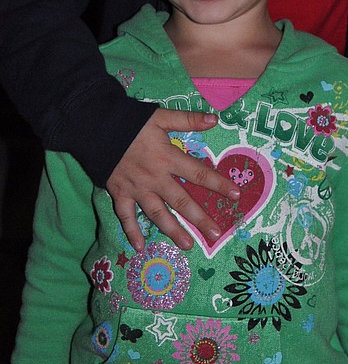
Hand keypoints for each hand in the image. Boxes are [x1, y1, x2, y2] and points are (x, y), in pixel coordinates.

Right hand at [106, 108, 239, 251]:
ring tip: (188, 246)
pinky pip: (126, 216)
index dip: (218, 184)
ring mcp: (137, 189)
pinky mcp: (120, 194)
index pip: (199, 174)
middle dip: (200, 219)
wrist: (94, 127)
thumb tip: (215, 119)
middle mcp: (155, 178)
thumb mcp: (160, 116)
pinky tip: (140, 247)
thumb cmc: (130, 121)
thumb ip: (188, 119)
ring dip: (173, 231)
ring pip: (158, 214)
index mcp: (168, 158)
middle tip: (216, 235)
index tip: (236, 195)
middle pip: (181, 201)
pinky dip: (131, 232)